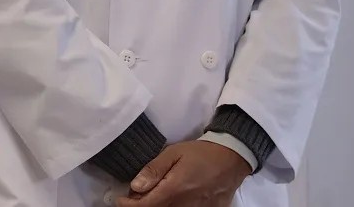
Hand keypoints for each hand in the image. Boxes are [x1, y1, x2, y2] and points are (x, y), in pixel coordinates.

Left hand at [117, 140, 249, 205]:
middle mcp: (185, 205)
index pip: (145, 206)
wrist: (232, 158)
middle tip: (136, 194)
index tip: (120, 200)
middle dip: (142, 205)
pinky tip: (171, 198)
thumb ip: (154, 170)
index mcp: (175, 190)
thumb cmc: (201, 153)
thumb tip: (135, 186)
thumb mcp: (174, 153)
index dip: (129, 206)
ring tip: (154, 194)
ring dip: (156, 206)